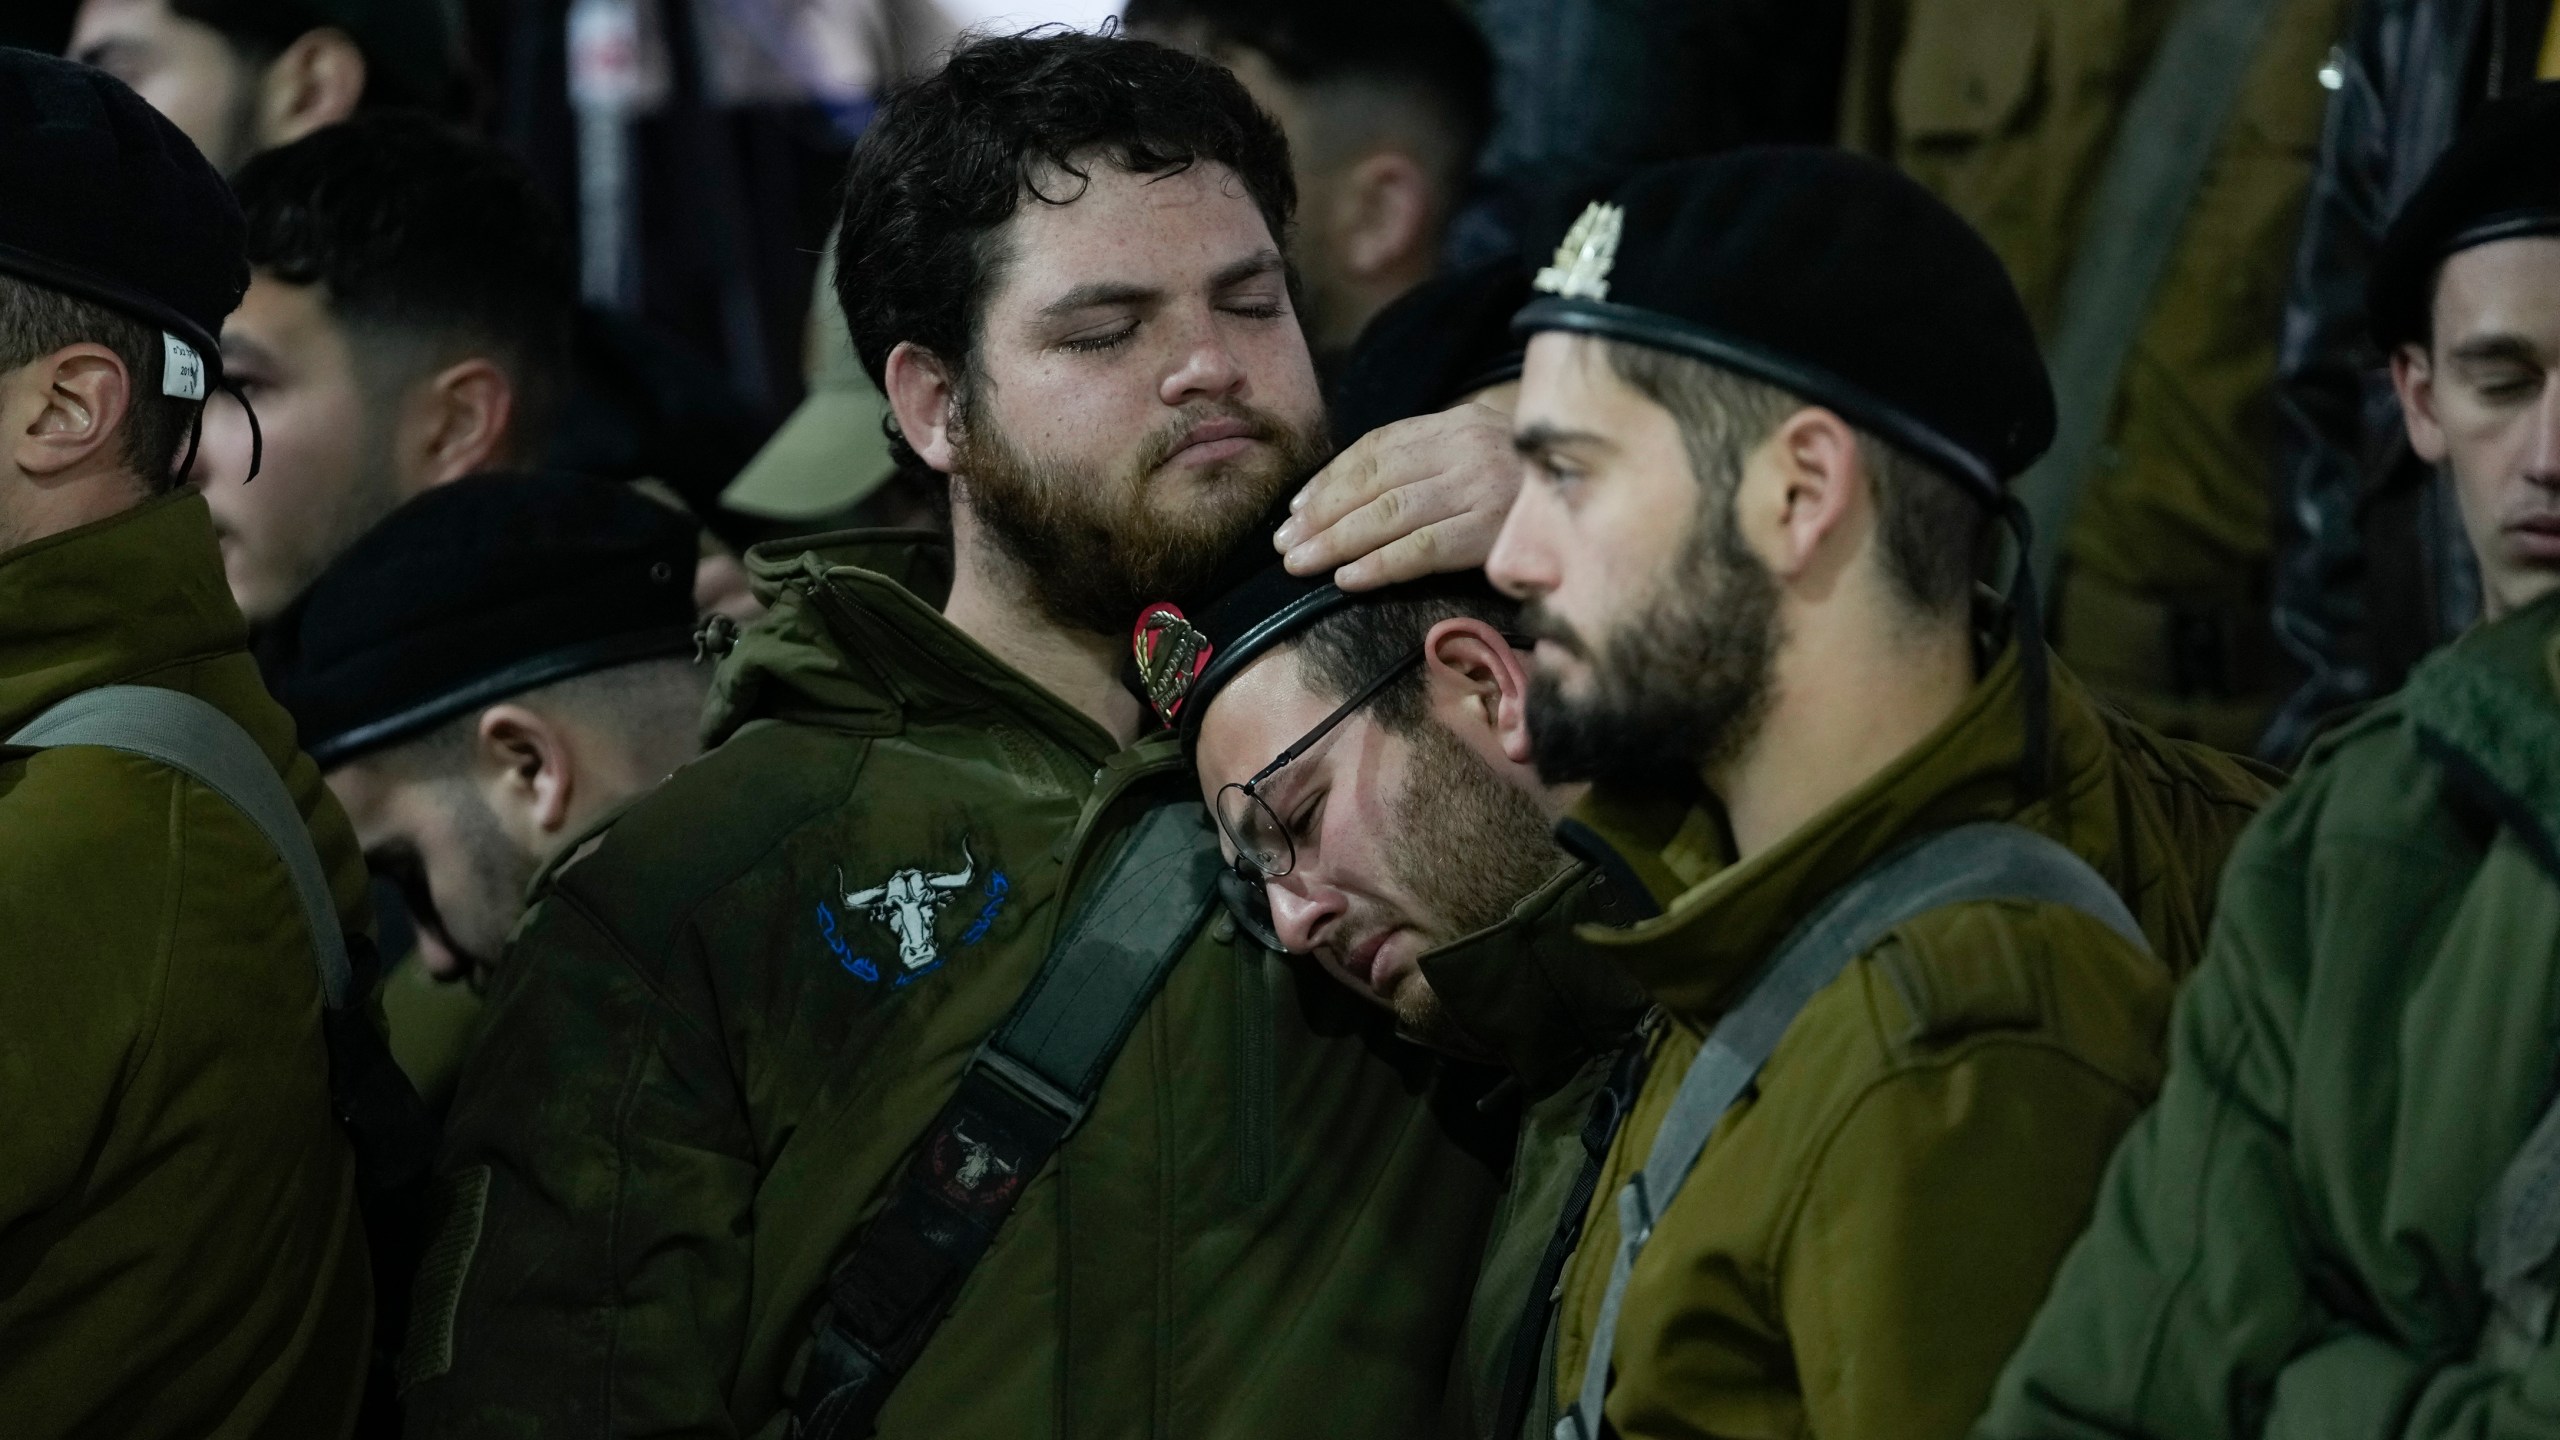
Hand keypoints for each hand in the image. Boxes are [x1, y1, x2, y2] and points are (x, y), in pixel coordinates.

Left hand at [1273, 401, 1521, 591]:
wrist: (1615, 492)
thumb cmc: (1530, 485)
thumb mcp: (1480, 453)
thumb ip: (1429, 464)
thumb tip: (1352, 498)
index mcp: (1458, 423)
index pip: (1377, 448)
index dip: (1330, 480)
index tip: (1295, 510)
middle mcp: (1468, 448)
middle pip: (1376, 481)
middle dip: (1323, 516)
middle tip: (1285, 546)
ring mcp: (1483, 487)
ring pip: (1392, 513)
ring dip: (1338, 542)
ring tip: (1302, 564)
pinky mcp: (1496, 530)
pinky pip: (1425, 549)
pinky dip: (1382, 564)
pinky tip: (1350, 579)